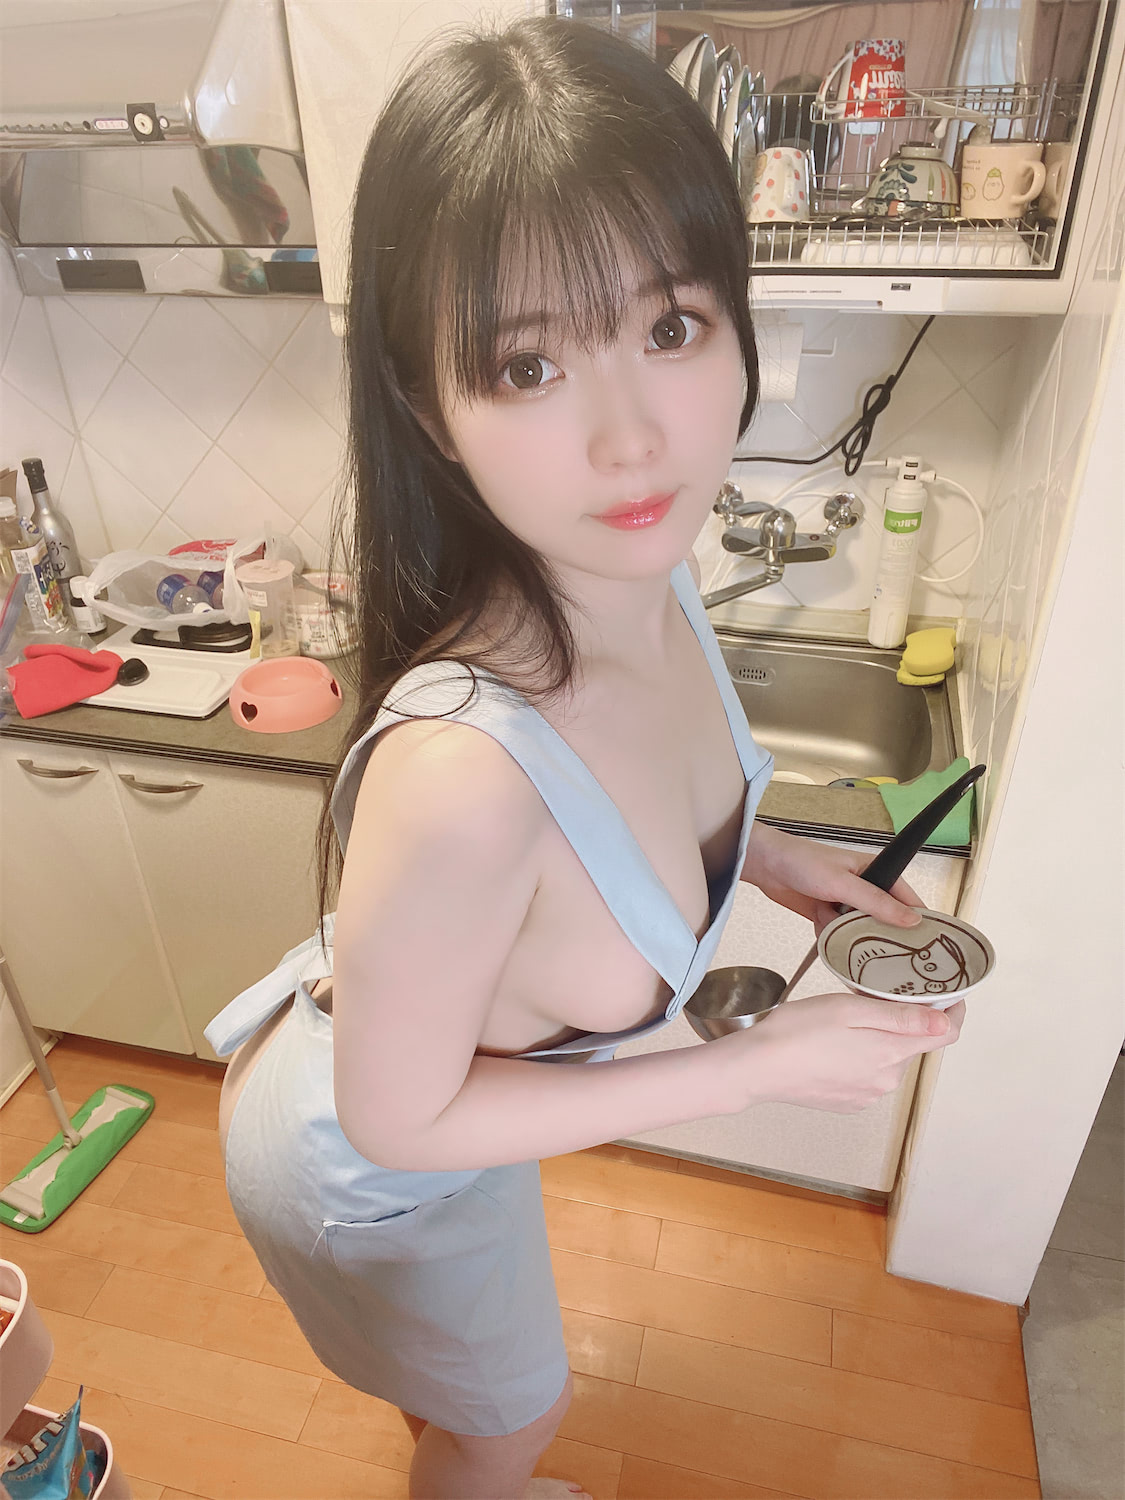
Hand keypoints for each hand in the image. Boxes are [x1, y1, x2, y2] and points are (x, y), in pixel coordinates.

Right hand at [720, 992, 964, 1113]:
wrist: (757, 1068)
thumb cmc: (797, 1031)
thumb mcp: (850, 1010)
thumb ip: (901, 1016)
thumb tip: (945, 1021)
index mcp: (891, 1052)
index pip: (946, 1034)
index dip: (953, 1011)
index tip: (947, 993)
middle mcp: (886, 1080)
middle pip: (913, 1044)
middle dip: (902, 1020)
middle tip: (869, 997)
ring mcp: (867, 1094)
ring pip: (888, 1058)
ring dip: (878, 1039)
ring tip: (842, 1022)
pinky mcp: (849, 1102)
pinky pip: (868, 1074)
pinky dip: (859, 1057)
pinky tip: (831, 1046)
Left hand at [742, 822, 922, 933]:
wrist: (764, 865)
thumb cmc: (802, 861)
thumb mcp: (843, 882)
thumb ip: (877, 902)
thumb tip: (913, 919)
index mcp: (876, 871)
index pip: (908, 899)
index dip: (919, 921)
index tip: (927, 946)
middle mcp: (865, 888)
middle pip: (885, 921)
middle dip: (877, 934)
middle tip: (876, 949)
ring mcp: (846, 903)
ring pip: (861, 931)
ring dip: (847, 934)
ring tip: (832, 923)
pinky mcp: (829, 915)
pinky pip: (839, 934)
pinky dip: (830, 934)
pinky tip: (818, 923)